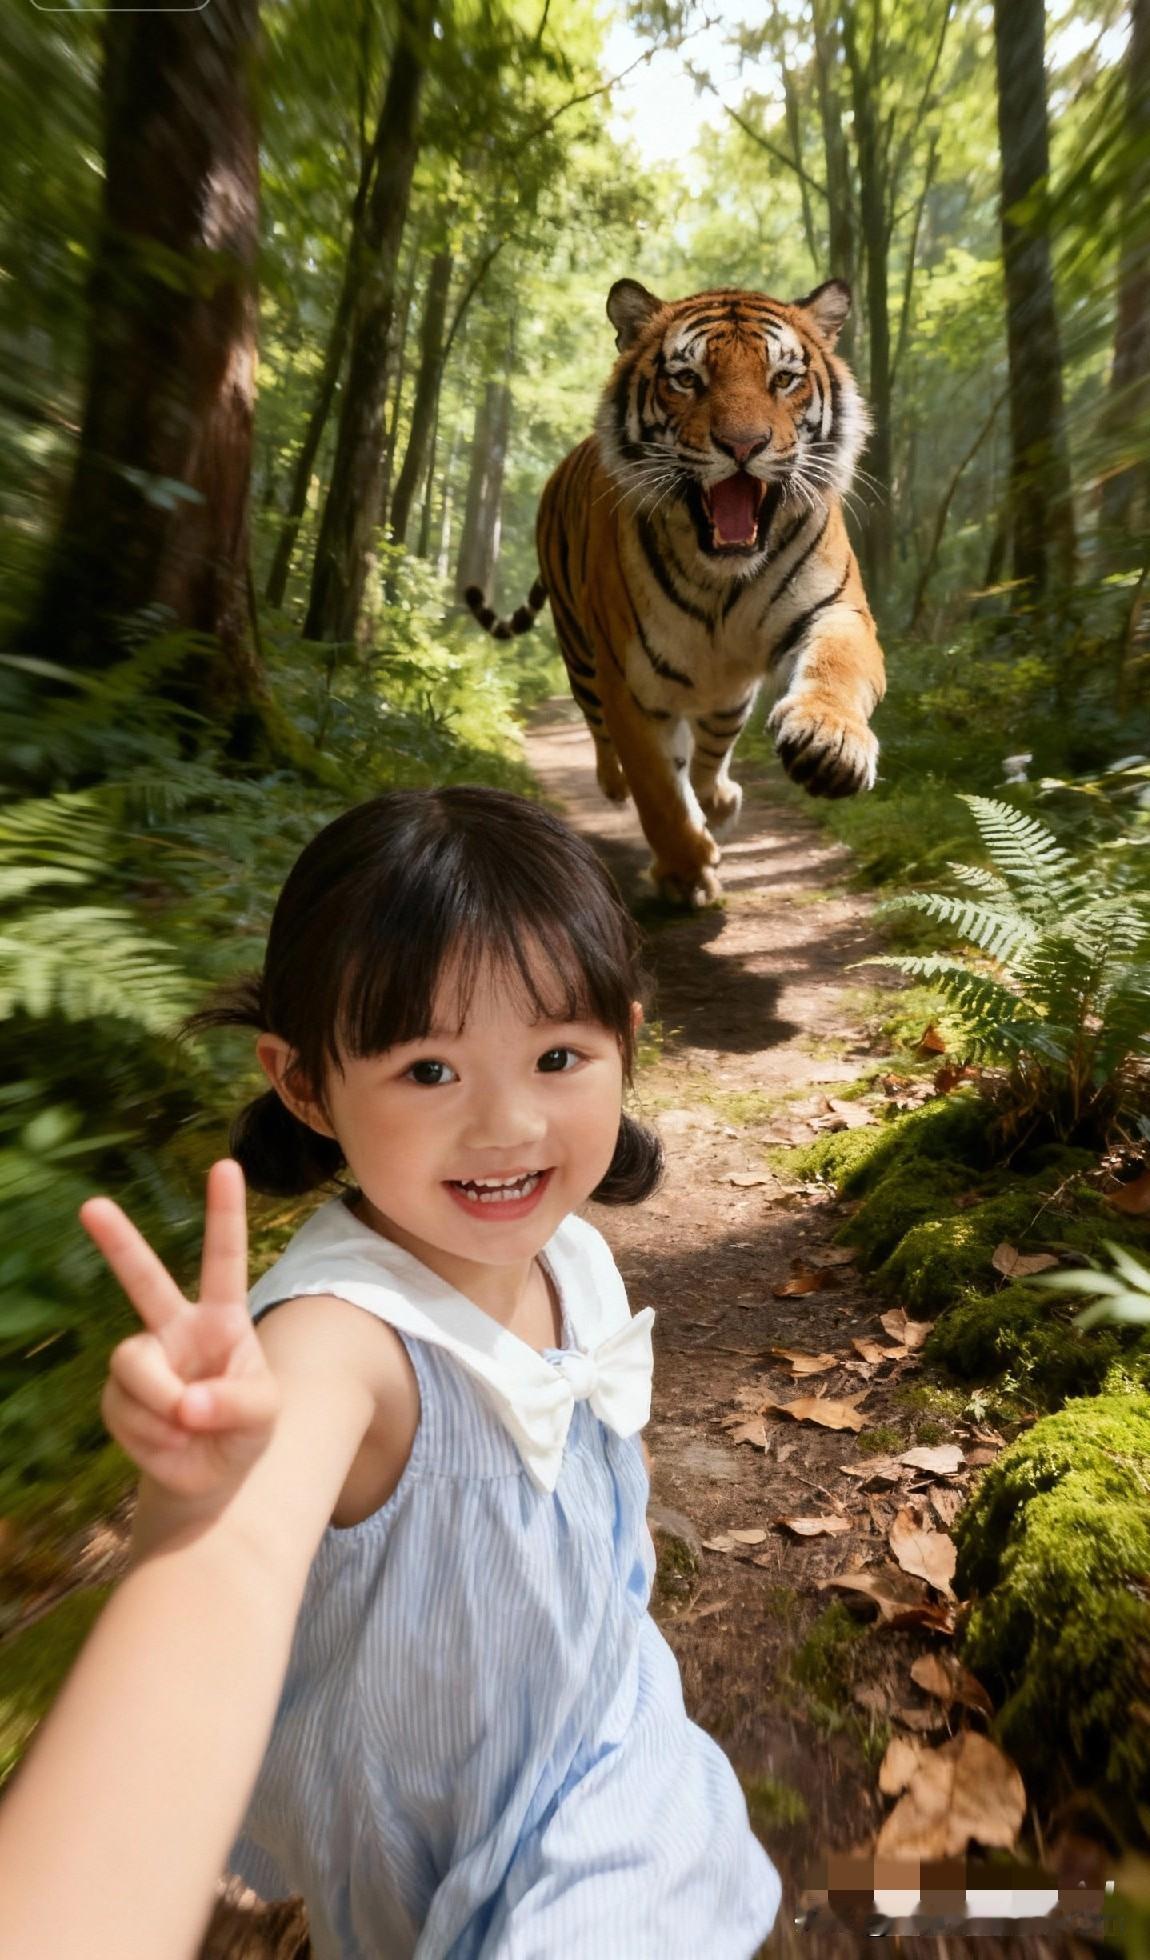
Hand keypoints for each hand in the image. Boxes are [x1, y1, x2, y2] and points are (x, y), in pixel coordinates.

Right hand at [81, 1160, 279, 1502]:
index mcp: (221, 1317)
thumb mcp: (263, 1414)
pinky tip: (169, 1441)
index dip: (225, 1213)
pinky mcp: (117, 1396)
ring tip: (187, 1425)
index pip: (224, 1258)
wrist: (209, 1475)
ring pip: (135, 1364)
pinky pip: (127, 1408)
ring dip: (163, 1403)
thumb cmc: (244, 1428)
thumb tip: (186, 1402)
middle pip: (143, 1278)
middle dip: (117, 1242)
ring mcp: (143, 1359)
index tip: (225, 1166)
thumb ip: (236, 1403)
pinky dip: (153, 1434)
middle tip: (91, 1206)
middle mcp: (176, 1328)